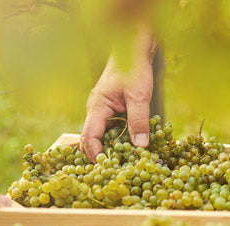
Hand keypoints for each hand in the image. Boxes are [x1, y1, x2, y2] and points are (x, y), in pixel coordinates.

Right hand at [80, 35, 156, 162]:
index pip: (89, 137)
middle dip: (100, 156)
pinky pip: (110, 132)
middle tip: (115, 171)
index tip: (107, 166)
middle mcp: (96, 112)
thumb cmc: (134, 69)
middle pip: (91, 141)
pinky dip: (117, 142)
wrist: (134, 51)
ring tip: (124, 164)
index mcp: (97, 107)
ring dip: (110, 151)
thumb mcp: (140, 96)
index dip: (96, 154)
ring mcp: (102, 113)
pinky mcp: (111, 113)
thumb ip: (139, 120)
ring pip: (100, 138)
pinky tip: (130, 150)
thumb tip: (140, 146)